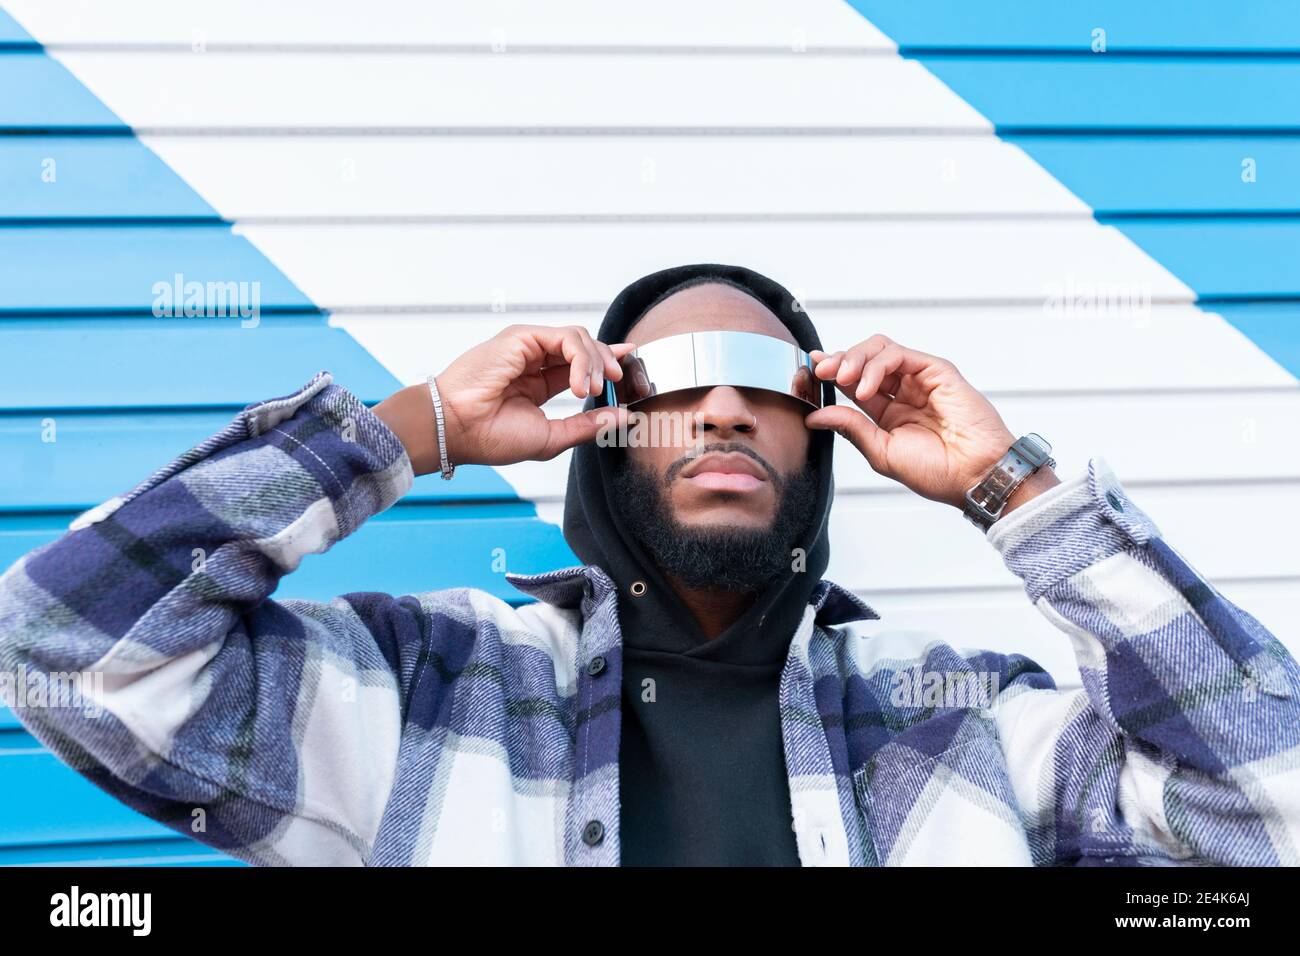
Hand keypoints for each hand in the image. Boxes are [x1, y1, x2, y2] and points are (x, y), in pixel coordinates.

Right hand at [374, 325, 632, 474]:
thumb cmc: (490, 437)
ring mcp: (527, 346)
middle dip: (608, 361)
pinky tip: (579, 385)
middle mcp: (532, 359)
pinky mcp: (522, 337)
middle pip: (584, 347)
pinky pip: (566, 338)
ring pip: (578, 339)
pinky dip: (581, 359)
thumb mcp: (551, 437)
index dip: (607, 362)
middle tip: (617, 382)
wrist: (457, 430)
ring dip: (595, 363)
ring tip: (591, 390)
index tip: (629, 367)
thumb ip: (586, 426)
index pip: (580, 364)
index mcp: (538, 381)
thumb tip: (621, 417)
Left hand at [804, 335, 1054, 509]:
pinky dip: (876, 366)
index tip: (809, 371)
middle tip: (821, 371)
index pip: (853, 382)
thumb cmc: (938, 472)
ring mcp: (919, 379)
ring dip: (854, 359)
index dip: (831, 372)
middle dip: (837, 361)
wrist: (974, 476)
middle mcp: (903, 391)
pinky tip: (866, 388)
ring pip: (879, 349)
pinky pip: (899, 354)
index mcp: (888, 412)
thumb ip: (850, 428)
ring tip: (843, 379)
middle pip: (863, 359)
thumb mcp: (881, 452)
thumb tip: (815, 415)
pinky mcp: (936, 371)